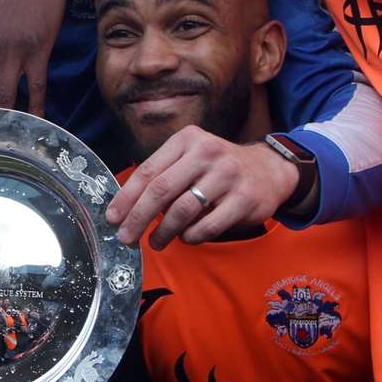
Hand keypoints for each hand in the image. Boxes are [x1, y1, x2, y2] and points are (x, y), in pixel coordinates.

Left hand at [105, 126, 297, 249]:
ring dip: (163, 232)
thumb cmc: (217, 168)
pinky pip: (207, 226)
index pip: (148, 170)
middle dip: (138, 217)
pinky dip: (190, 237)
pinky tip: (185, 238)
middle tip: (126, 237)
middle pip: (161, 190)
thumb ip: (163, 175)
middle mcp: (207, 152)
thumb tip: (126, 206)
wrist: (269, 169)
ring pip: (182, 211)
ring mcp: (227, 175)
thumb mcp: (191, 158)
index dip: (127, 196)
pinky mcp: (244, 199)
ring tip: (156, 242)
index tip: (113, 217)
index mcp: (186, 140)